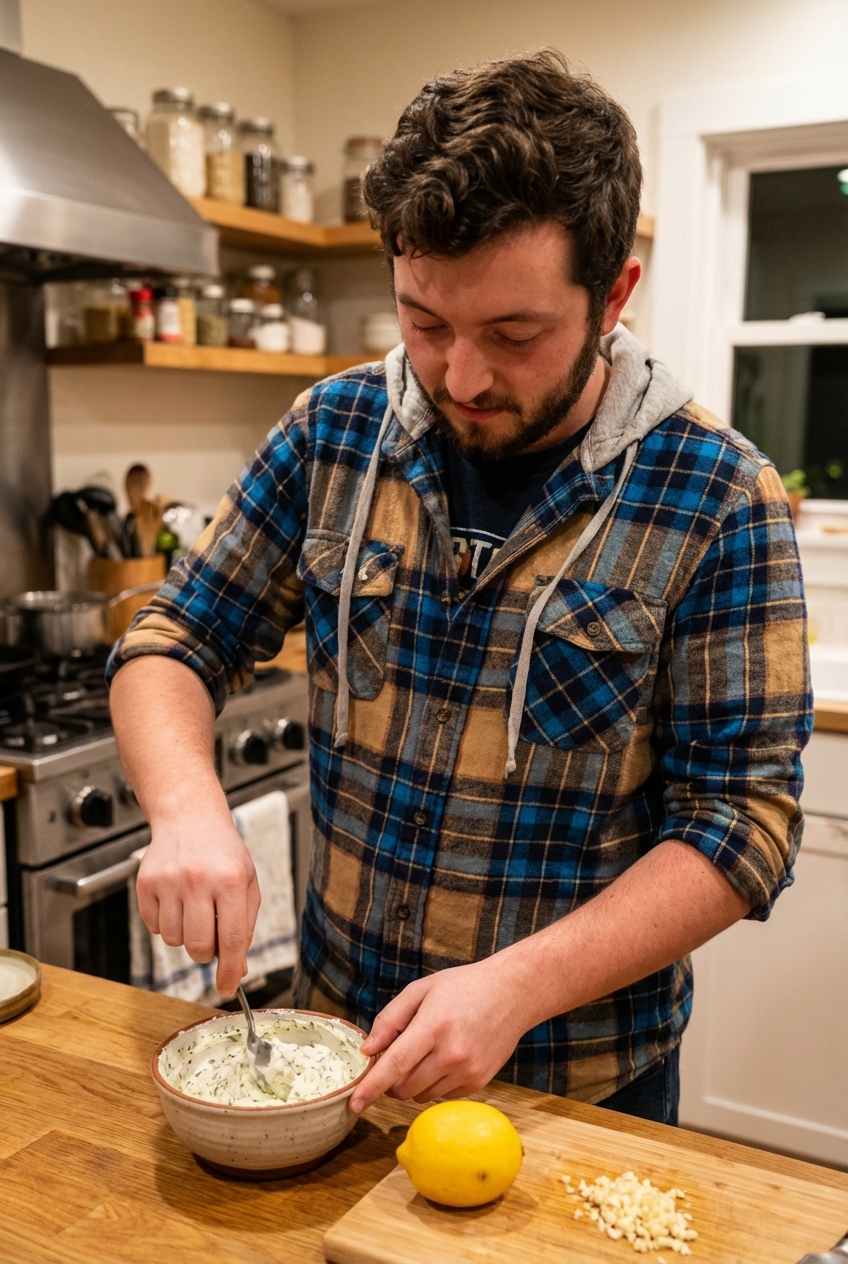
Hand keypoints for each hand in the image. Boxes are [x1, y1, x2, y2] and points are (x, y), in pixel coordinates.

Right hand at [135, 811, 260, 997]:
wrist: (190, 818)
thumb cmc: (223, 854)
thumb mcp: (247, 884)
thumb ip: (244, 927)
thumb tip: (237, 971)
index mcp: (232, 880)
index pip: (231, 939)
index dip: (229, 970)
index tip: (227, 989)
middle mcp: (199, 879)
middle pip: (199, 946)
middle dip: (206, 952)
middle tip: (210, 934)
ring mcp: (169, 880)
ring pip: (174, 941)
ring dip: (185, 935)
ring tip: (193, 909)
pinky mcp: (146, 883)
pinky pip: (154, 928)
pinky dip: (166, 923)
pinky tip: (175, 901)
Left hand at [349, 957, 528, 1113]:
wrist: (512, 993)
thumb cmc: (463, 988)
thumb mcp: (421, 990)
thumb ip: (390, 1019)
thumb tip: (368, 1051)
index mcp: (433, 1026)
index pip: (395, 1065)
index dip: (371, 1087)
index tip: (353, 1104)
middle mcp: (452, 1054)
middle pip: (404, 1087)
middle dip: (391, 1080)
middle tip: (399, 1055)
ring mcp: (467, 1071)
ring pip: (421, 1095)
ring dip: (414, 1082)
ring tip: (428, 1050)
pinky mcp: (479, 1082)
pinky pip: (442, 1095)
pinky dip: (435, 1083)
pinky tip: (447, 1057)